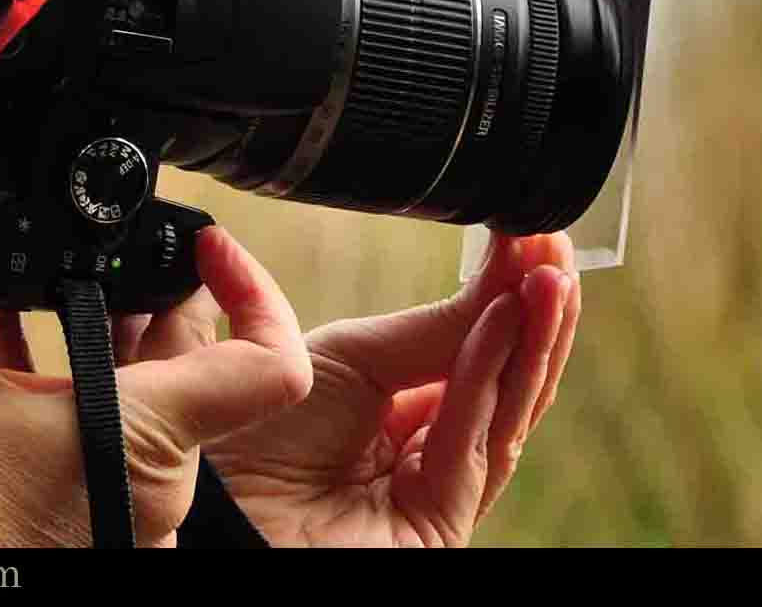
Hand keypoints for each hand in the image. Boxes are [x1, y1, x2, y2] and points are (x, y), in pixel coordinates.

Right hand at [0, 153, 312, 547]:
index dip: (255, 285)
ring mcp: (130, 509)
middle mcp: (158, 480)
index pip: (269, 360)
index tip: (202, 239)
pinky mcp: (93, 525)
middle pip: (188, 361)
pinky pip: (106, 434)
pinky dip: (66, 384)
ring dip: (90, 334)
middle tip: (87, 236)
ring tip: (28, 283)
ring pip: (141, 397)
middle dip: (134, 289)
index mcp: (145, 435)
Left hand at [196, 231, 581, 546]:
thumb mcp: (340, 357)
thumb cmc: (244, 437)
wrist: (208, 509)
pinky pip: (471, 444)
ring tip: (551, 275)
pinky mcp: (438, 526)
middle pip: (499, 382)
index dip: (498, 296)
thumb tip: (487, 259)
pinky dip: (489, 378)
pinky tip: (505, 322)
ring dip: (532, 340)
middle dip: (532, 313)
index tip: (526, 236)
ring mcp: (432, 491)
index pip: (463, 350)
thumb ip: (422, 323)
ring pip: (501, 413)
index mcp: (390, 409)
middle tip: (553, 246)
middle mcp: (417, 449)